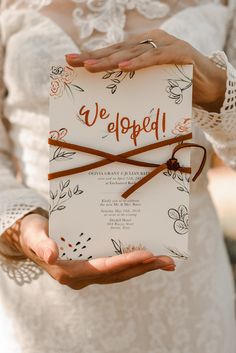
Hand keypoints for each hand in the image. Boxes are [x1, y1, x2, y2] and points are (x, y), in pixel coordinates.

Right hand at [3, 213, 174, 289]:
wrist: (32, 239)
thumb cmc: (33, 234)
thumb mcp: (34, 236)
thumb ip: (41, 245)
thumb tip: (51, 256)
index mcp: (69, 271)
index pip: (102, 269)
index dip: (124, 262)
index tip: (146, 255)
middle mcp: (82, 277)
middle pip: (117, 274)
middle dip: (143, 268)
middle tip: (167, 262)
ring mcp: (88, 274)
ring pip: (120, 274)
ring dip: (142, 268)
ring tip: (165, 262)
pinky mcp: (92, 267)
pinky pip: (116, 268)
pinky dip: (132, 264)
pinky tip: (147, 258)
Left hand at [66, 29, 225, 111]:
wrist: (208, 84)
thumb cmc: (176, 85)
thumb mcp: (151, 84)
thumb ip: (134, 83)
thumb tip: (111, 99)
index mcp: (141, 48)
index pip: (113, 52)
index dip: (92, 57)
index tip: (71, 62)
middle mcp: (150, 42)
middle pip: (117, 50)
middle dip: (94, 57)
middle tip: (73, 62)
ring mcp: (164, 44)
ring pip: (132, 52)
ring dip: (110, 60)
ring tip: (90, 67)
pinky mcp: (179, 52)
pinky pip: (155, 57)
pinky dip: (139, 62)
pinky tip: (123, 67)